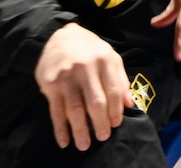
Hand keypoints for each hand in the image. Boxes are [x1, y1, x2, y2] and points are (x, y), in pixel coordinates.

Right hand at [34, 23, 131, 150]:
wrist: (60, 36)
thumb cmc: (90, 50)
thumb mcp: (110, 57)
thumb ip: (120, 80)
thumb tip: (129, 105)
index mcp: (105, 60)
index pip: (114, 91)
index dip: (116, 111)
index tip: (116, 124)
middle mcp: (86, 68)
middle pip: (96, 102)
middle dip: (100, 123)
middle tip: (103, 137)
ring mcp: (67, 76)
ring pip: (76, 109)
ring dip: (80, 130)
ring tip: (85, 144)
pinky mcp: (51, 83)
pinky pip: (56, 110)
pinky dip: (60, 128)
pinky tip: (64, 140)